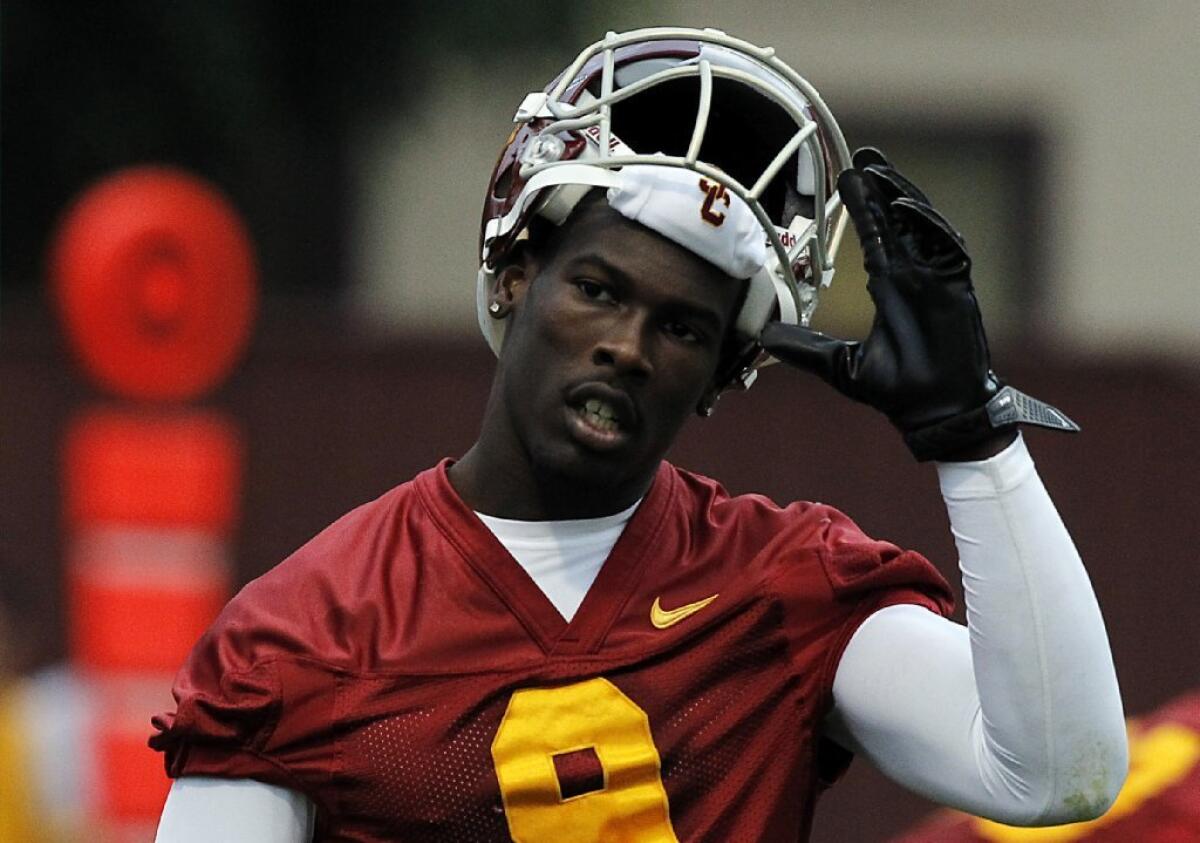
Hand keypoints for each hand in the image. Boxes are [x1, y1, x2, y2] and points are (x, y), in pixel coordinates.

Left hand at [760, 148, 1077, 460]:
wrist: (934, 413)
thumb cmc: (897, 390)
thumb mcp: (839, 365)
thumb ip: (804, 347)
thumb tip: (764, 336)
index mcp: (890, 286)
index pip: (875, 237)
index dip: (864, 207)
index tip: (848, 179)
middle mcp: (914, 276)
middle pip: (898, 221)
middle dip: (883, 189)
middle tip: (863, 159)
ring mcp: (937, 279)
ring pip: (923, 227)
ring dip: (903, 198)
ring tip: (879, 174)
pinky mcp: (957, 289)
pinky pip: (947, 248)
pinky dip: (928, 228)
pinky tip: (905, 209)